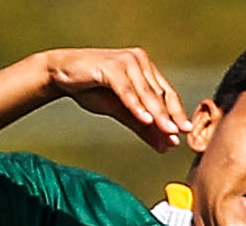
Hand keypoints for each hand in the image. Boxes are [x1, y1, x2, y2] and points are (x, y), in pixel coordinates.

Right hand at [41, 48, 188, 152]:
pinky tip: (145, 119)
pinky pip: (127, 90)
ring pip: (146, 93)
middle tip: (178, 135)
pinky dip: (136, 106)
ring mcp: (126, 62)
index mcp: (145, 69)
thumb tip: (164, 144)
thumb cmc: (91, 88)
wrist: (61, 75)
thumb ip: (141, 125)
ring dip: (157, 114)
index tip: (184, 133)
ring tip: (167, 131)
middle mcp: (140, 62)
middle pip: (159, 94)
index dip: (176, 113)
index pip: (166, 94)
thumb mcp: (120, 110)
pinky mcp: (111, 66)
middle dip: (170, 117)